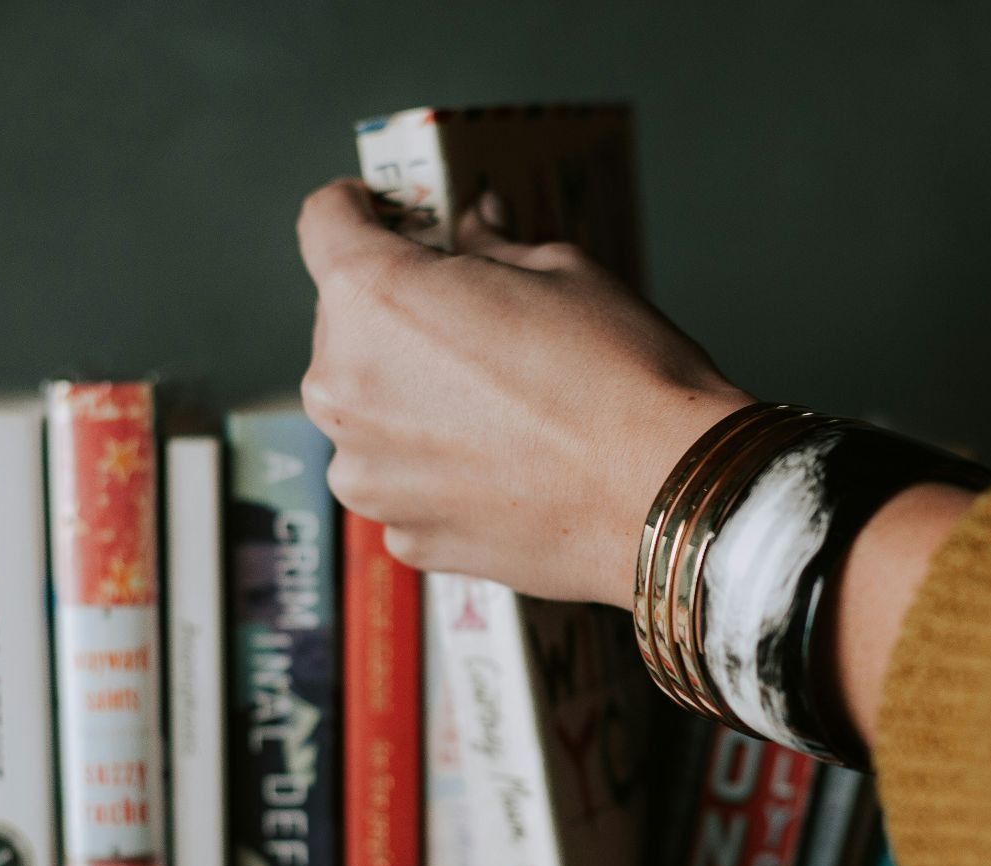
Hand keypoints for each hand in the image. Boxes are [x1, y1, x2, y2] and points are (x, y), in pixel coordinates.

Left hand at [295, 177, 751, 606]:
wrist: (666, 497)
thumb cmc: (620, 375)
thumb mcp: (560, 270)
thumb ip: (490, 248)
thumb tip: (473, 227)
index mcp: (373, 298)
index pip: (324, 223)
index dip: (355, 208)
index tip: (380, 212)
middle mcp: (343, 387)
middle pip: (344, 325)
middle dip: (396, 314)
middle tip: (471, 321)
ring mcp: (366, 473)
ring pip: (368, 411)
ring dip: (409, 398)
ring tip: (496, 406)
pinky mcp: (402, 533)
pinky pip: (401, 480)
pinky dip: (435, 467)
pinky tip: (503, 464)